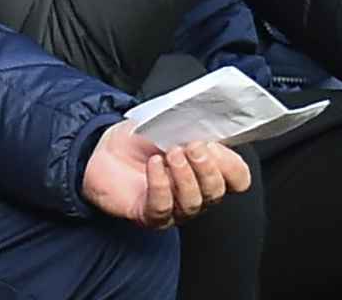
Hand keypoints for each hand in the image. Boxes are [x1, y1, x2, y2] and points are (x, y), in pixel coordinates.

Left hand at [81, 121, 250, 227]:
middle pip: (216, 193)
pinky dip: (160, 184)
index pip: (237, 179)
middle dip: (207, 167)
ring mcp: (174, 209)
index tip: (217, 145)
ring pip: (193, 203)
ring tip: (170, 154)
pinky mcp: (149, 216)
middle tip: (192, 145)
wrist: (104, 149)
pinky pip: (163, 207)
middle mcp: (196, 193)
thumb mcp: (174, 125)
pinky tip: (154, 165)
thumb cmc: (142, 138)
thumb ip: (198, 127)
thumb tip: (217, 128)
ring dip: (184, 176)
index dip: (233, 166)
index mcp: (207, 171)